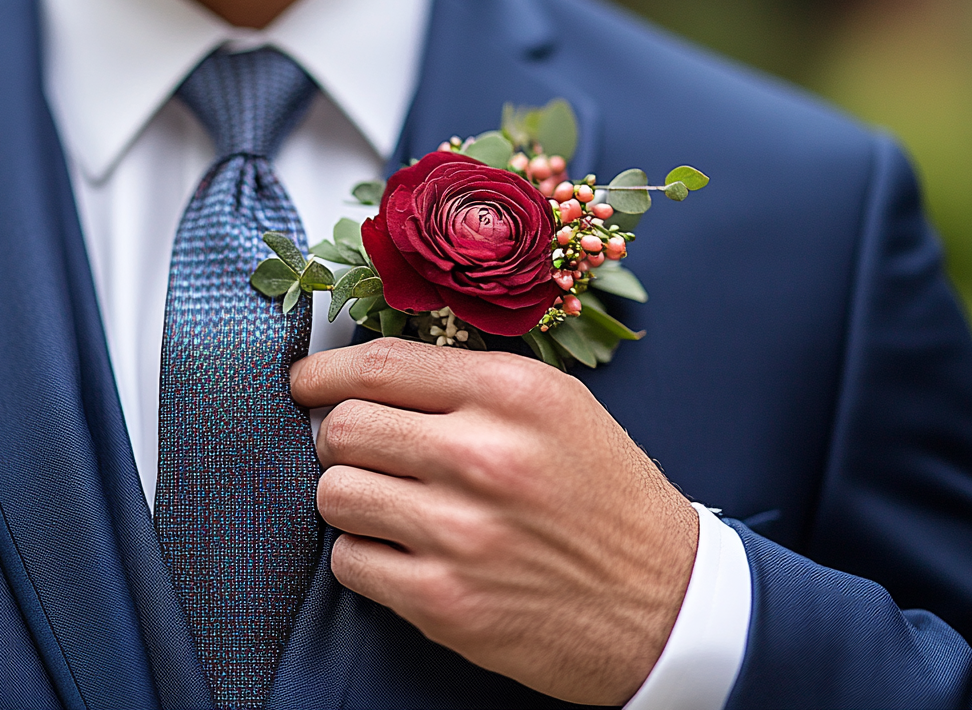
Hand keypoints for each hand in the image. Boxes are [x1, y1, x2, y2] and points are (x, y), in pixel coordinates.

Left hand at [289, 338, 698, 705]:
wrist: (665, 606)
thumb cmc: (605, 500)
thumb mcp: (559, 408)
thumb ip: (467, 383)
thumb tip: (365, 375)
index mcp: (513, 393)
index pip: (378, 364)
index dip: (324, 373)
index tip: (306, 382)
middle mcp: (484, 455)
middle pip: (343, 427)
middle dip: (338, 439)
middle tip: (362, 454)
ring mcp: (460, 531)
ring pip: (334, 493)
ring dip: (349, 498)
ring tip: (389, 505)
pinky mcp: (443, 599)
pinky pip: (349, 560)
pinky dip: (364, 556)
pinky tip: (406, 553)